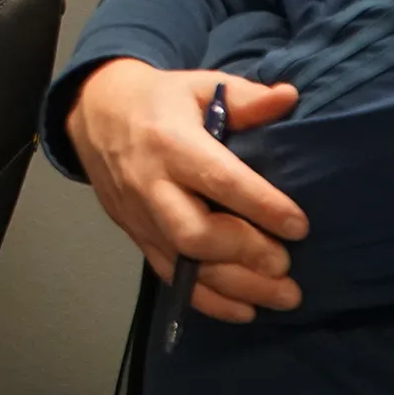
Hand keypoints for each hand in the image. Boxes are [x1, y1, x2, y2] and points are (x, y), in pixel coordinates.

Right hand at [67, 60, 307, 322]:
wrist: (93, 112)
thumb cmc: (158, 99)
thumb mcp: (199, 86)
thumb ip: (245, 98)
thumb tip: (289, 97)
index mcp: (170, 142)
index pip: (217, 179)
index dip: (261, 206)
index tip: (300, 225)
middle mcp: (151, 184)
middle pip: (193, 233)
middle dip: (244, 254)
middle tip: (285, 263)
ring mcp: (140, 215)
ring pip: (184, 263)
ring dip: (236, 286)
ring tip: (283, 295)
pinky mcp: (136, 235)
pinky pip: (170, 275)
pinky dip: (208, 300)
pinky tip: (246, 309)